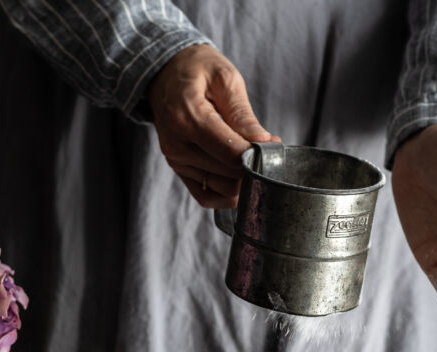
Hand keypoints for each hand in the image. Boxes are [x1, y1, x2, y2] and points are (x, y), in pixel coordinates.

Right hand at [147, 44, 277, 208]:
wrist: (164, 74)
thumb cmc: (197, 70)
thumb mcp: (225, 78)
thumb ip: (243, 114)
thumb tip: (263, 142)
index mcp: (189, 119)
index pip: (231, 154)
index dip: (258, 154)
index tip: (272, 142)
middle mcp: (178, 146)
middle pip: (228, 175)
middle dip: (254, 165)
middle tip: (266, 147)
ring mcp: (176, 161)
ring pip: (222, 190)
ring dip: (243, 180)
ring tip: (251, 156)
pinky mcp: (178, 170)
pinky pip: (206, 197)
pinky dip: (227, 194)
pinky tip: (239, 177)